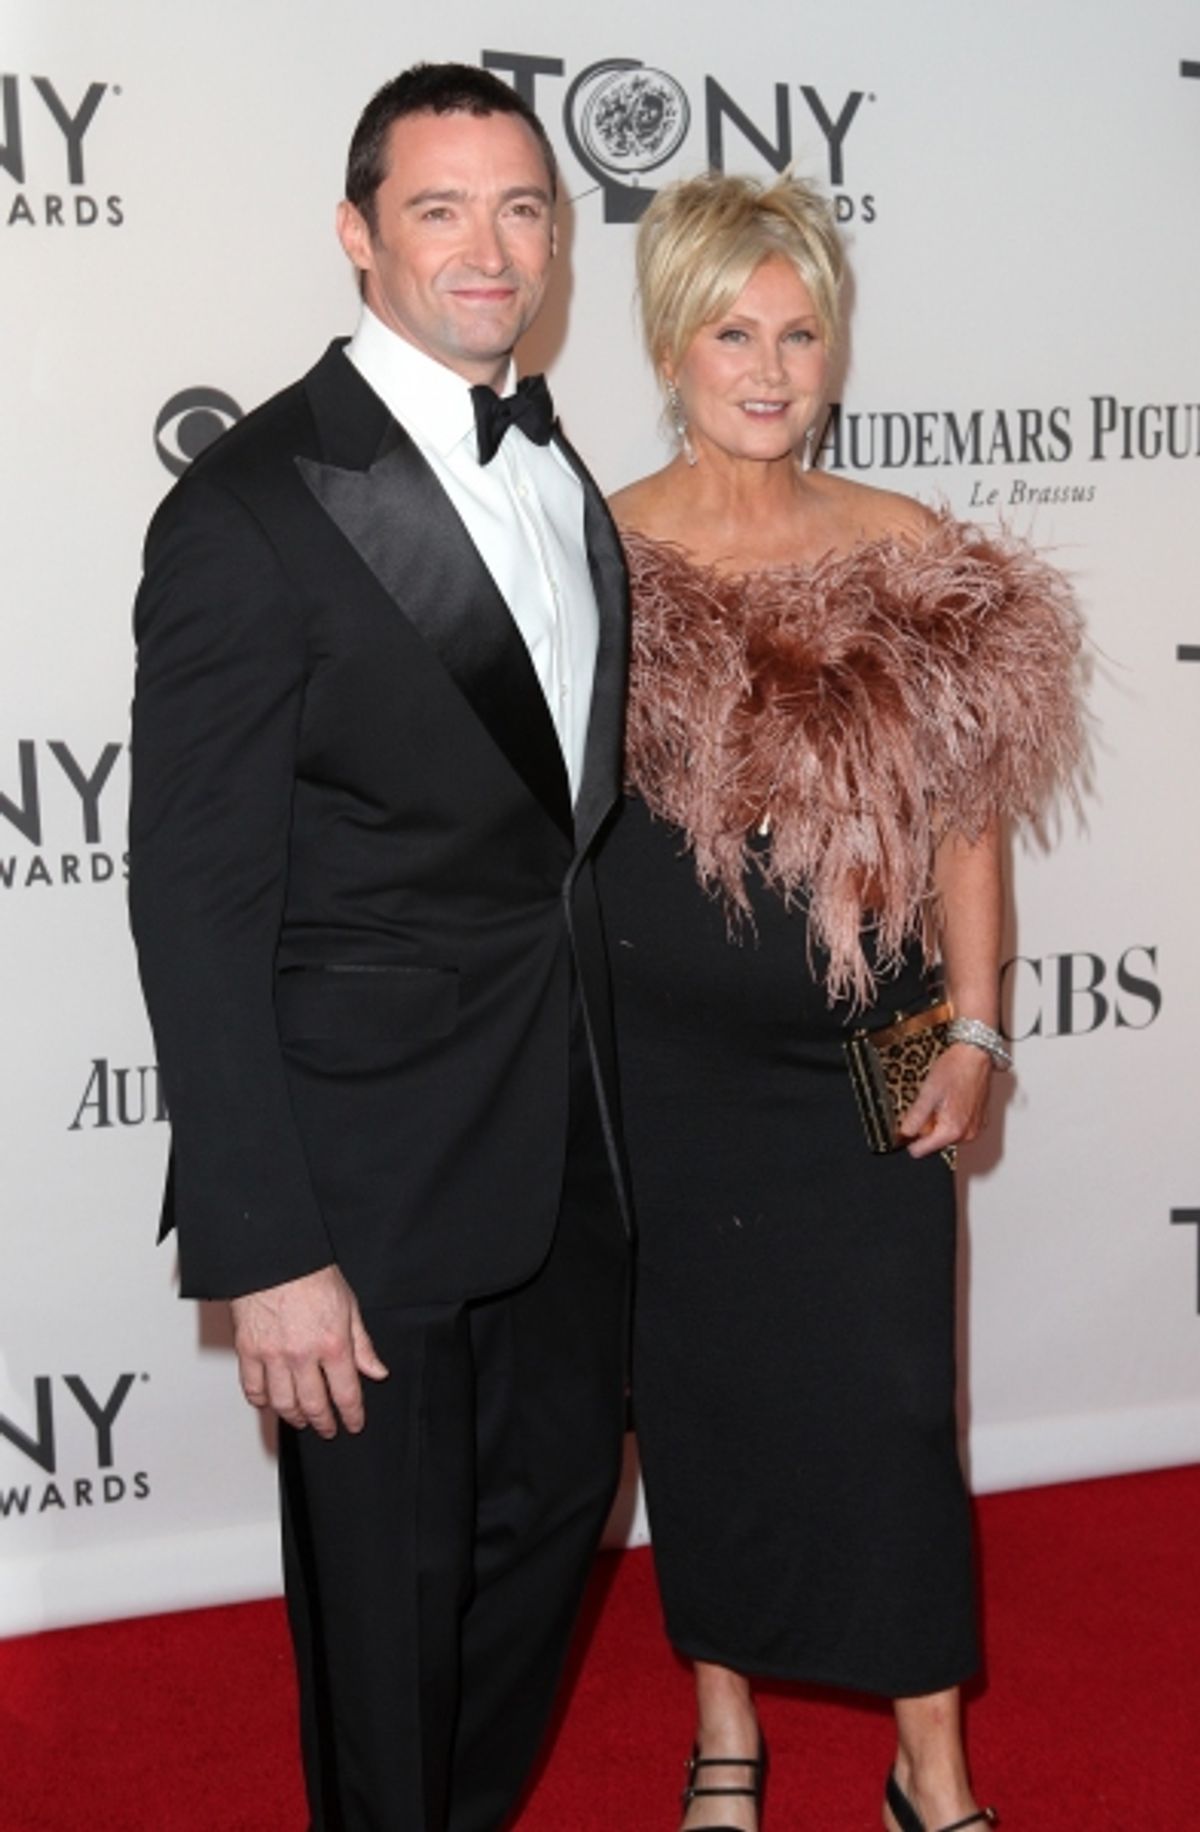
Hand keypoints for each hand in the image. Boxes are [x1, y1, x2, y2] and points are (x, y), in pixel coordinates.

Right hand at [230, 1264, 388, 1436]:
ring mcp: (273, 1356)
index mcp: (332, 1344)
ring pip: (283, 1403)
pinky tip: (270, 1402)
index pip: (346, 1394)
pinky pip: (252, 1388)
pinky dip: (262, 1401)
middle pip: (314, 1405)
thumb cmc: (311, 1274)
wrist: (275, 1257)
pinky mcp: (248, 1351)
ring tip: (302, 1420)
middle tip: (328, 1429)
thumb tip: (376, 1371)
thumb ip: (362, 1345)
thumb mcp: (349, 1306)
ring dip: (295, 1417)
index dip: (352, 1415)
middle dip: (324, 1422)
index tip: (353, 1424)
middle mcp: (302, 1355)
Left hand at [898, 1042, 991, 1159]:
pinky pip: (957, 1127)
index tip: (910, 1123)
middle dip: (927, 1125)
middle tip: (931, 1103)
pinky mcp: (979, 1122)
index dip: (910, 1137)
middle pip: (934, 1142)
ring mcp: (974, 1129)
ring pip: (945, 1134)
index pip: (920, 1151)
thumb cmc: (955, 1070)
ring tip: (943, 1099)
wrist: (975, 1056)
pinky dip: (951, 1116)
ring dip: (939, 1120)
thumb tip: (903, 1134)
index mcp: (951, 1131)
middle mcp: (966, 1135)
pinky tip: (952, 1099)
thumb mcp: (927, 1093)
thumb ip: (914, 1118)